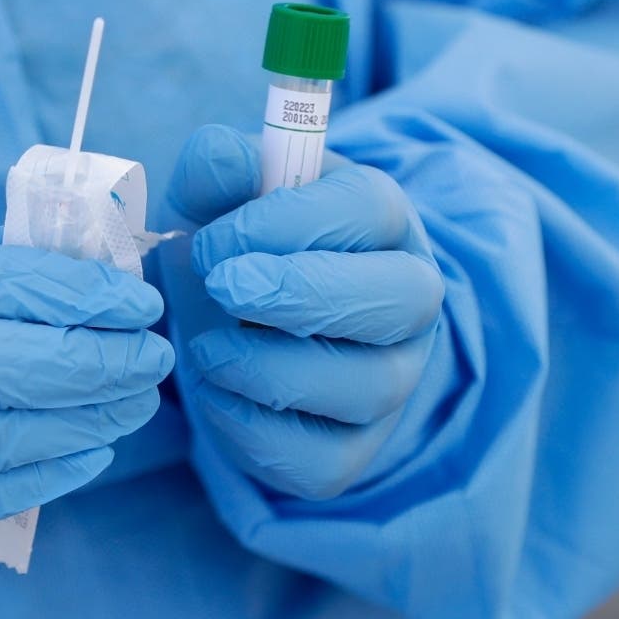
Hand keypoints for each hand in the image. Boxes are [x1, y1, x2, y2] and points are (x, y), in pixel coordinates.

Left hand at [160, 126, 442, 498]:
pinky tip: (218, 391)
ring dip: (264, 366)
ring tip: (210, 344)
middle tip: (223, 289)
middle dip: (300, 295)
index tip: (214, 243)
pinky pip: (319, 460)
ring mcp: (392, 382)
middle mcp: (408, 303)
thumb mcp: (218, 196)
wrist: (237, 325)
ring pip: (362, 387)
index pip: (370, 209)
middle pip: (397, 301)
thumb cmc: (236, 248)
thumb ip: (217, 168)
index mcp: (382, 221)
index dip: (287, 223)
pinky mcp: (353, 451)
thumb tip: (220, 159)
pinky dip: (250, 429)